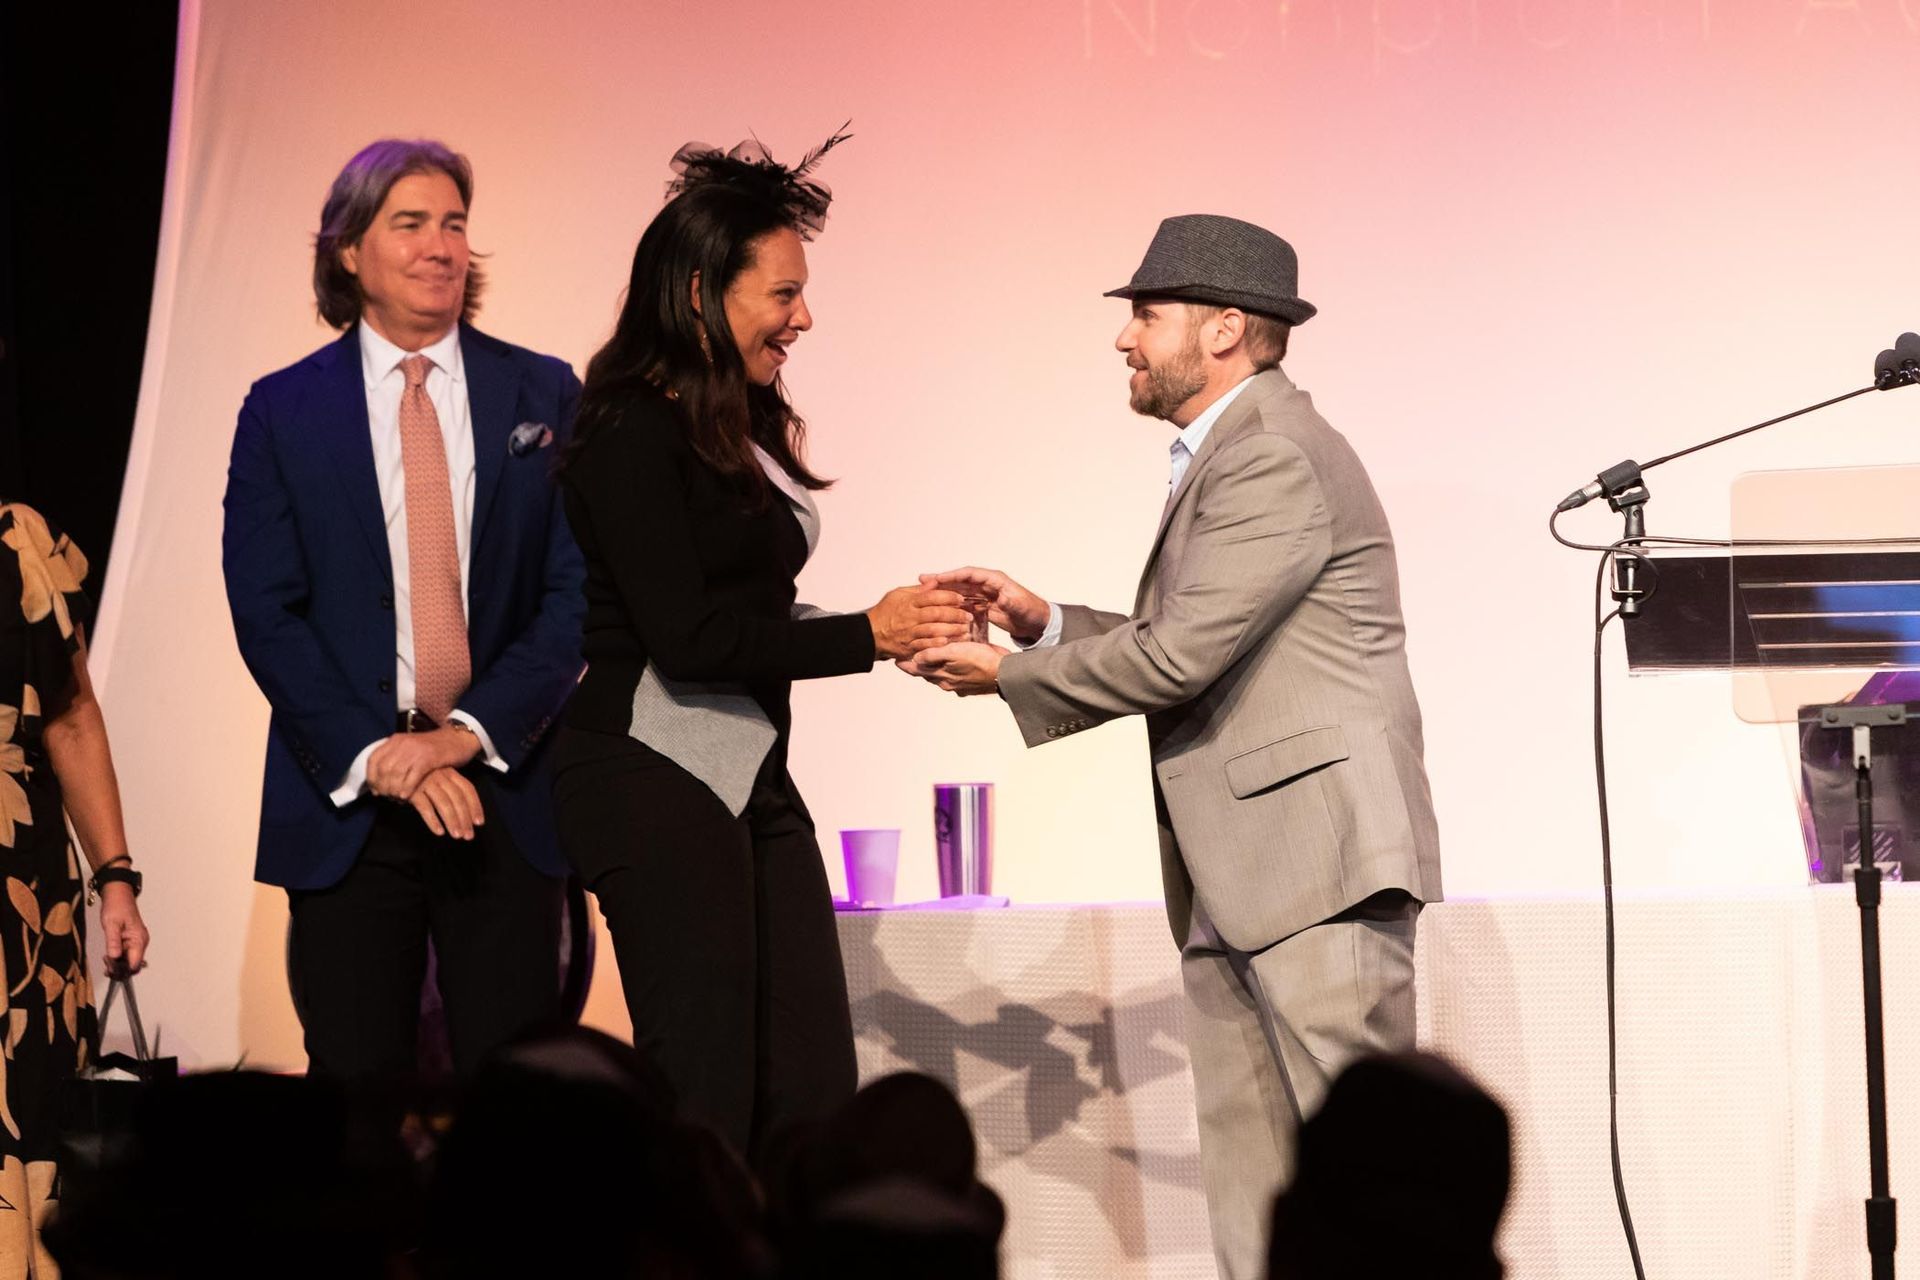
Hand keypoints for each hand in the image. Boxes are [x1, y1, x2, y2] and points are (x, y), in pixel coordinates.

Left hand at [98, 883, 148, 976]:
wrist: (117, 892)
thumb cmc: (116, 905)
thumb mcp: (111, 924)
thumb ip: (113, 942)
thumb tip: (113, 957)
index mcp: (139, 938)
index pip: (135, 962)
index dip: (123, 970)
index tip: (111, 970)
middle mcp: (141, 940)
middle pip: (133, 962)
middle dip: (120, 967)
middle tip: (105, 965)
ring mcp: (137, 939)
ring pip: (129, 958)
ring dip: (118, 961)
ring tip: (106, 959)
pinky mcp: (131, 938)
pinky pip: (127, 951)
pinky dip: (118, 955)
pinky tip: (109, 954)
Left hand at [367, 726, 480, 799]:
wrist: (458, 739)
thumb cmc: (433, 749)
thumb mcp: (410, 749)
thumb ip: (395, 760)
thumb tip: (379, 783)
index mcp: (395, 740)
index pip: (373, 759)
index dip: (371, 777)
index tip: (375, 790)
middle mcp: (403, 743)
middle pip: (383, 769)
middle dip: (382, 786)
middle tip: (387, 797)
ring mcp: (416, 750)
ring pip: (396, 774)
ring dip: (394, 789)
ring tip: (396, 798)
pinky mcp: (429, 758)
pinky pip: (412, 777)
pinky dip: (407, 788)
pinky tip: (406, 796)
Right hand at [408, 766, 485, 839]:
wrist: (391, 768)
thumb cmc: (419, 778)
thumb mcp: (438, 780)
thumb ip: (450, 792)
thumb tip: (467, 815)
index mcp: (450, 772)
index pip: (468, 790)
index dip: (475, 807)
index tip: (479, 823)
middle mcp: (440, 776)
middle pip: (458, 799)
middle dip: (465, 819)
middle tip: (468, 836)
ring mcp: (426, 782)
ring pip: (444, 804)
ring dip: (452, 821)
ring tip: (456, 836)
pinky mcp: (412, 790)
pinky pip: (425, 807)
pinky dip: (433, 820)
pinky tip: (439, 832)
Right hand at [865, 587, 974, 660]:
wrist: (869, 634)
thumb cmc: (884, 612)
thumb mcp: (898, 594)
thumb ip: (918, 590)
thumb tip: (934, 582)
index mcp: (908, 602)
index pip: (932, 596)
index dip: (948, 597)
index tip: (961, 598)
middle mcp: (909, 617)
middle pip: (936, 614)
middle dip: (955, 614)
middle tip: (968, 616)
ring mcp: (909, 633)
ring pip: (933, 630)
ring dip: (951, 630)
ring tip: (965, 630)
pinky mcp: (908, 647)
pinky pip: (925, 645)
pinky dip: (938, 644)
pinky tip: (950, 642)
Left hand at [900, 641, 1007, 695]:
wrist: (1005, 673)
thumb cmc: (981, 662)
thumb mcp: (954, 654)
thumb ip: (933, 655)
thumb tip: (915, 658)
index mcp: (942, 677)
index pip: (917, 671)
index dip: (906, 664)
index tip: (895, 659)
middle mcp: (949, 682)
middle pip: (928, 673)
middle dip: (920, 664)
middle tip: (911, 655)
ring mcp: (961, 683)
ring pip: (943, 672)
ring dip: (937, 664)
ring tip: (932, 654)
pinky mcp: (972, 680)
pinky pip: (957, 672)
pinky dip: (953, 665)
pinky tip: (956, 658)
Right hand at [919, 568, 1048, 643]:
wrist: (1037, 622)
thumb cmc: (1032, 612)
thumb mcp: (1023, 607)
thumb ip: (1013, 602)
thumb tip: (1004, 598)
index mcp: (996, 580)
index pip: (969, 574)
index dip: (952, 576)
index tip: (936, 579)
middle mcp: (988, 584)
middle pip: (960, 580)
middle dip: (942, 580)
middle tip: (922, 582)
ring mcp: (984, 594)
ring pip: (959, 590)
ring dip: (942, 591)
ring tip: (924, 592)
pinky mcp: (982, 605)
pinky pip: (963, 601)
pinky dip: (950, 602)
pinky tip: (937, 607)